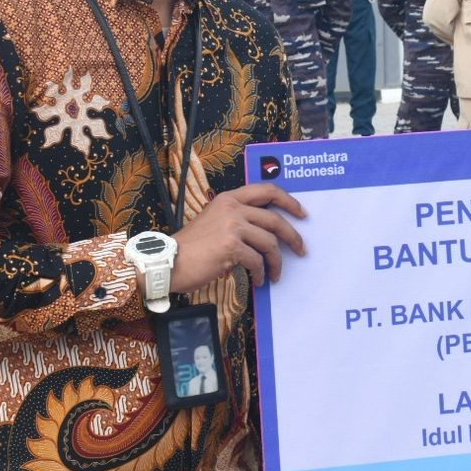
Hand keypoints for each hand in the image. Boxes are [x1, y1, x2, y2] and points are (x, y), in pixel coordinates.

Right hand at [170, 184, 306, 291]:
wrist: (168, 262)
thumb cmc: (191, 247)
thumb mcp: (214, 221)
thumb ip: (237, 219)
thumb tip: (266, 232)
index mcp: (229, 198)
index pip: (266, 190)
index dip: (288, 200)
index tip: (302, 213)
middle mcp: (232, 208)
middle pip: (275, 219)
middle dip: (293, 236)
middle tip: (301, 249)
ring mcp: (232, 226)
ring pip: (270, 243)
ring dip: (276, 262)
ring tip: (275, 274)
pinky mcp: (231, 246)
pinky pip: (257, 261)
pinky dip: (261, 273)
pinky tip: (258, 280)